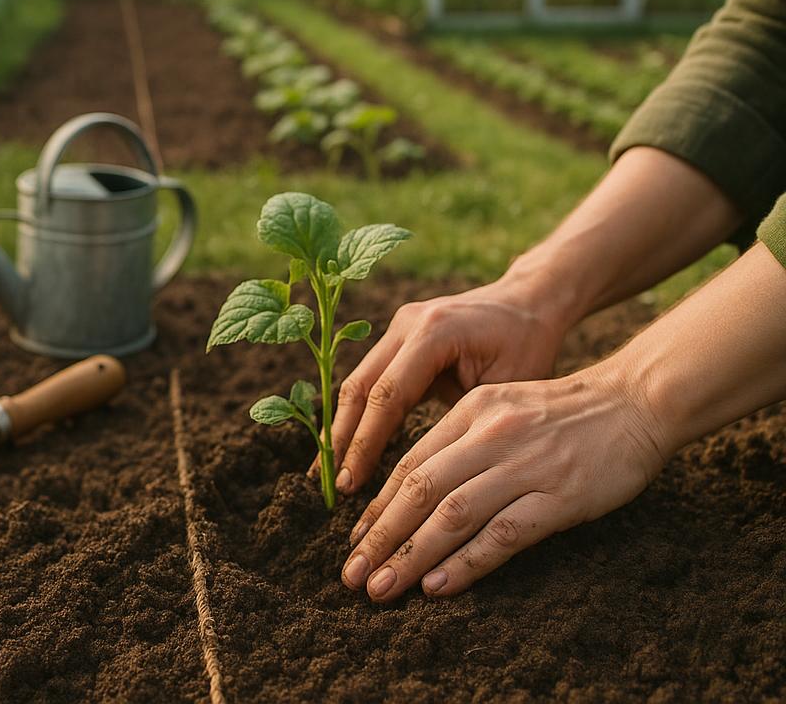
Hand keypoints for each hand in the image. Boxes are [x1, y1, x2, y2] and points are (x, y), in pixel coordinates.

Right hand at [321, 276, 572, 493]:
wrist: (529, 301)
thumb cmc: (529, 345)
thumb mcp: (508, 387)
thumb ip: (466, 420)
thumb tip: (429, 471)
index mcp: (434, 332)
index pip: (388, 394)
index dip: (365, 442)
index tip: (350, 483)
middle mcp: (407, 324)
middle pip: (360, 387)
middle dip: (342, 438)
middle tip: (329, 484)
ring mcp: (397, 328)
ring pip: (357, 383)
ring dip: (342, 427)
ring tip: (327, 471)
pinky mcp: (397, 338)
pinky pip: (370, 379)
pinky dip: (358, 414)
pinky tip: (345, 446)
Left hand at [339, 367, 667, 600]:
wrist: (637, 402)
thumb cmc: (566, 413)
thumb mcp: (503, 408)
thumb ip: (461, 440)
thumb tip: (415, 488)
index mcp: (471, 412)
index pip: (411, 463)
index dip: (378, 506)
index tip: (356, 540)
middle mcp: (490, 436)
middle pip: (419, 490)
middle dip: (380, 537)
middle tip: (351, 574)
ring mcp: (524, 466)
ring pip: (451, 515)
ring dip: (410, 556)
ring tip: (382, 587)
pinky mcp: (558, 497)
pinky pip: (502, 534)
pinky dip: (466, 563)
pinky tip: (438, 586)